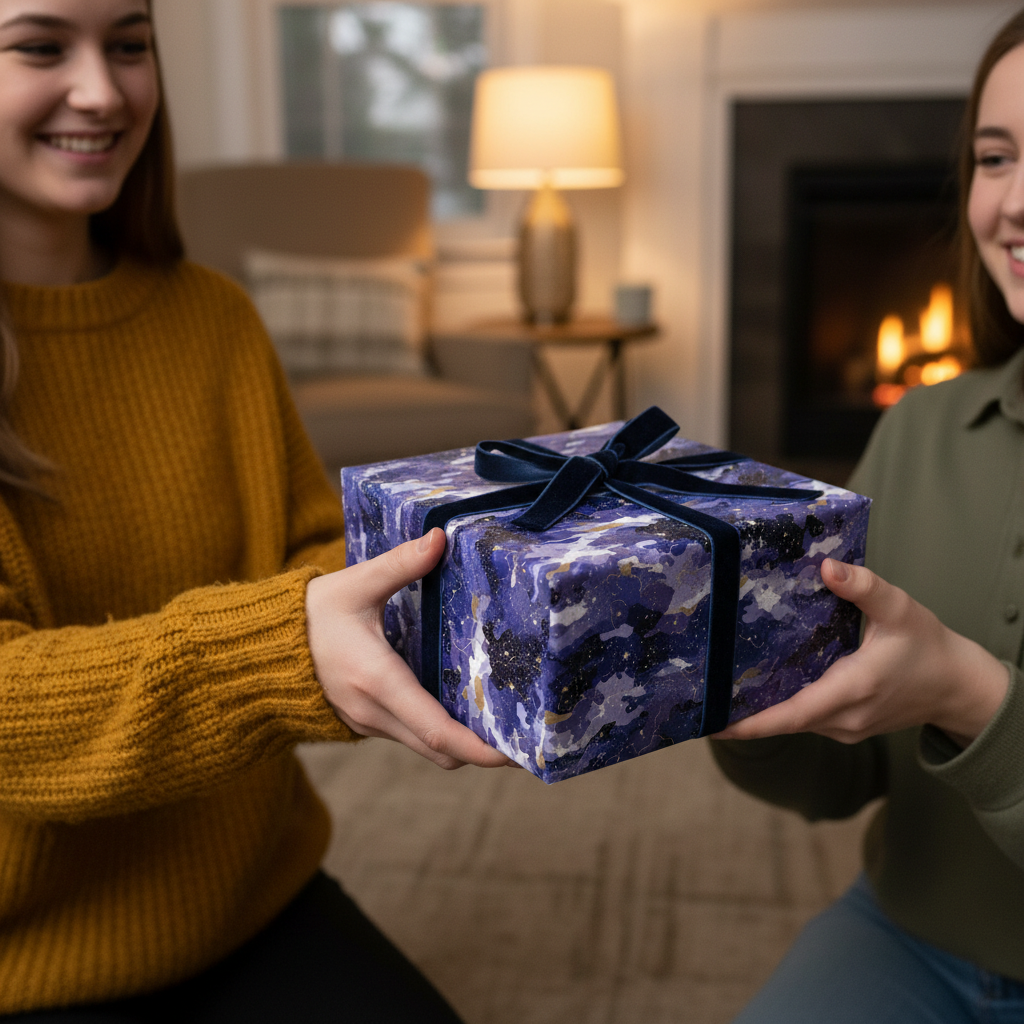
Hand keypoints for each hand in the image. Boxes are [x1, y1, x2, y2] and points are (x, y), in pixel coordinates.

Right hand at [305, 528, 513, 769]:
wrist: (256, 652)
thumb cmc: (307, 616)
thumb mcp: (354, 585)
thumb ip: (399, 564)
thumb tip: (440, 537)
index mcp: (377, 681)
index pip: (437, 731)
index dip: (479, 748)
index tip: (514, 753)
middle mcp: (375, 712)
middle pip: (440, 752)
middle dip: (483, 751)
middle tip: (525, 736)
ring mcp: (369, 723)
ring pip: (427, 747)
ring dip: (462, 742)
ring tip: (503, 720)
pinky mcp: (366, 722)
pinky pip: (411, 737)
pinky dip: (439, 733)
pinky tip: (462, 705)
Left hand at [714, 558, 1009, 747]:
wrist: (957, 685)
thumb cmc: (928, 646)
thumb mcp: (899, 608)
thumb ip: (863, 587)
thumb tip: (827, 567)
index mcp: (852, 690)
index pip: (791, 715)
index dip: (750, 723)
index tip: (712, 724)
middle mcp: (844, 718)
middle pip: (782, 720)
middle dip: (741, 712)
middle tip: (699, 693)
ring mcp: (845, 728)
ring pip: (792, 721)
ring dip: (759, 709)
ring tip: (718, 687)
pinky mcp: (846, 726)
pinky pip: (805, 719)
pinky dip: (781, 707)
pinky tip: (757, 685)